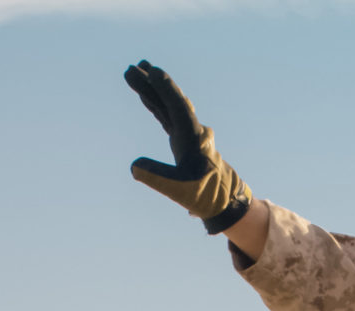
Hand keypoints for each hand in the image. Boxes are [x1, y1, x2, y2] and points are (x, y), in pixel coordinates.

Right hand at [124, 61, 251, 233]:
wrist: (222, 199)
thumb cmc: (204, 194)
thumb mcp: (179, 188)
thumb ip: (157, 177)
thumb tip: (134, 166)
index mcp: (193, 137)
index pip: (178, 106)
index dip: (165, 88)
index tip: (152, 71)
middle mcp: (191, 129)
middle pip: (170, 99)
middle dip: (152, 83)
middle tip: (132, 67)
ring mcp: (186, 132)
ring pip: (166, 104)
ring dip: (150, 89)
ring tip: (132, 72)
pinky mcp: (181, 138)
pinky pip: (165, 115)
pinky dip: (154, 103)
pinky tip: (143, 94)